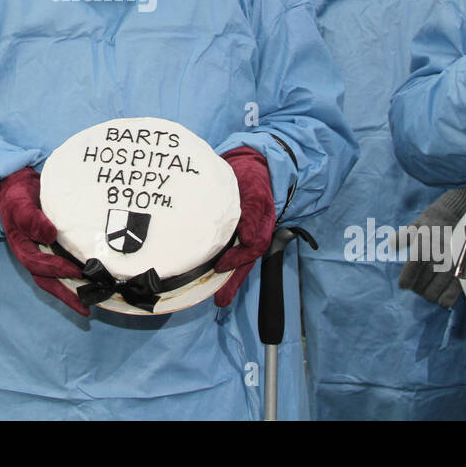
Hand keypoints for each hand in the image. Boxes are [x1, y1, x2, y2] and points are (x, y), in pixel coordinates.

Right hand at [0, 166, 88, 315]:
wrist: (16, 188)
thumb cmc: (17, 197)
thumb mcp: (20, 205)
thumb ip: (31, 219)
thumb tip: (49, 235)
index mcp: (23, 248)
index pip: (38, 265)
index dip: (56, 270)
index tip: (77, 272)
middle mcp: (33, 255)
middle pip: (48, 281)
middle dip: (66, 296)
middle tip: (86, 309)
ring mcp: (43, 254)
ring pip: (56, 279)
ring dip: (72, 292)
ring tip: (93, 302)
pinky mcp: (53, 249)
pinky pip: (63, 267)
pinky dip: (75, 278)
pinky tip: (91, 281)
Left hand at [213, 147, 275, 307]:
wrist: (249, 165)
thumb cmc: (254, 178)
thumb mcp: (256, 191)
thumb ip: (253, 213)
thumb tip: (249, 239)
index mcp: (260, 226)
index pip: (254, 248)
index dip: (239, 259)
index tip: (222, 266)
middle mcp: (251, 233)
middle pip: (245, 261)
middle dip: (233, 282)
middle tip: (221, 302)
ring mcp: (241, 233)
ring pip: (237, 259)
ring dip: (227, 278)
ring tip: (218, 299)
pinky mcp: (228, 230)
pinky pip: (225, 249)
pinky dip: (219, 262)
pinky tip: (205, 272)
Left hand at [397, 187, 465, 308]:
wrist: (454, 219)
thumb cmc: (430, 225)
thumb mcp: (414, 226)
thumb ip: (402, 236)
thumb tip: (392, 246)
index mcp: (426, 242)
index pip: (414, 264)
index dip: (407, 278)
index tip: (403, 285)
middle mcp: (440, 253)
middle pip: (424, 280)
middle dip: (417, 287)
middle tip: (415, 287)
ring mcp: (452, 262)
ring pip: (438, 287)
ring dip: (428, 293)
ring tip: (425, 292)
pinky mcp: (463, 268)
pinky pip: (455, 288)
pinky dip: (447, 297)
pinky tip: (441, 302)